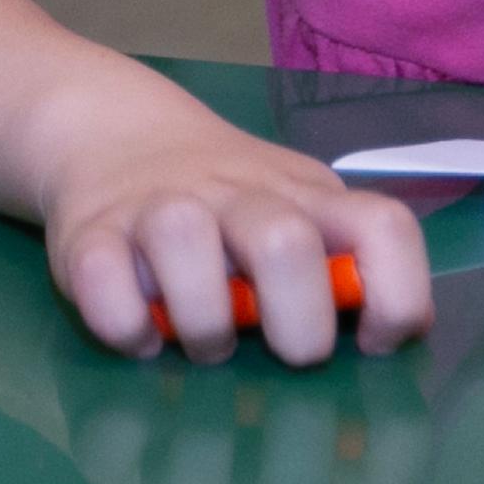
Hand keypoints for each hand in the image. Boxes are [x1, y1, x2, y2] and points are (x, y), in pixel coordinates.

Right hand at [37, 91, 430, 366]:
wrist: (112, 131)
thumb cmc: (227, 199)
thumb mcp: (296, 210)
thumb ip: (339, 269)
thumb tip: (394, 342)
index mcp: (304, 196)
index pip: (382, 227)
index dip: (396, 294)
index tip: (373, 341)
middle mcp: (235, 194)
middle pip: (284, 242)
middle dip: (296, 323)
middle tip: (282, 351)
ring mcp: (158, 207)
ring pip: (184, 242)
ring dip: (203, 321)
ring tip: (204, 341)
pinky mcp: (87, 233)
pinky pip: (102, 282)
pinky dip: (125, 325)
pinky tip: (140, 333)